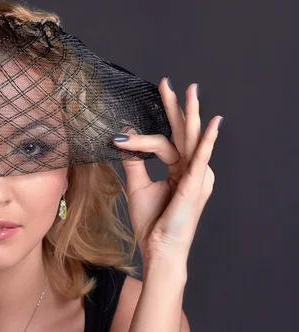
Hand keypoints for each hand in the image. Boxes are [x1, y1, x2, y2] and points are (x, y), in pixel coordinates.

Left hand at [112, 78, 221, 265]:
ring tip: (190, 91)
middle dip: (175, 107)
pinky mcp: (195, 185)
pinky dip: (207, 141)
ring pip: (190, 139)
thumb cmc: (151, 222)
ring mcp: (196, 176)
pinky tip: (212, 125)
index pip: (164, 142)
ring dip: (190, 114)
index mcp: (179, 170)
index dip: (141, 137)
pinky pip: (201, 159)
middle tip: (168, 83)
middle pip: (181, 133)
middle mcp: (191, 169)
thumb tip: (123, 138)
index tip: (119, 135)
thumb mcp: (138, 186)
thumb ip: (134, 162)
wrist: (158, 248)